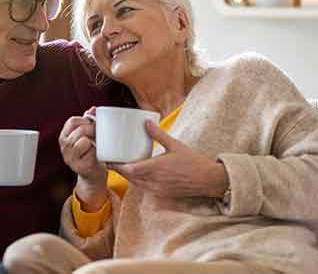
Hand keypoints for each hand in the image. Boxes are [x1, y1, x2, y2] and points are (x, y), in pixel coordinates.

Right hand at [59, 111, 107, 210]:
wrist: (93, 176)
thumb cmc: (91, 153)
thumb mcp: (87, 135)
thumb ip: (88, 122)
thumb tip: (93, 109)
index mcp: (64, 136)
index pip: (73, 121)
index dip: (86, 121)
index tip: (93, 125)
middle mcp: (64, 147)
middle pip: (80, 129)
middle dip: (93, 130)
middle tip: (99, 135)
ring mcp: (70, 158)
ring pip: (84, 140)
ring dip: (94, 142)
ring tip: (96, 146)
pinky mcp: (79, 167)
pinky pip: (90, 153)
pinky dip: (97, 153)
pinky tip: (96, 156)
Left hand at [108, 120, 227, 198]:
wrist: (209, 181)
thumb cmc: (193, 162)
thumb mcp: (175, 145)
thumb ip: (158, 134)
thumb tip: (146, 122)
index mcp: (156, 168)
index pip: (129, 169)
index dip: (116, 165)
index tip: (108, 158)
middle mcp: (154, 181)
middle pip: (129, 177)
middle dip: (118, 169)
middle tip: (110, 159)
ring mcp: (157, 190)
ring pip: (135, 183)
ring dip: (127, 176)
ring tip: (119, 165)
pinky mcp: (161, 195)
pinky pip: (143, 188)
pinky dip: (136, 181)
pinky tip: (136, 173)